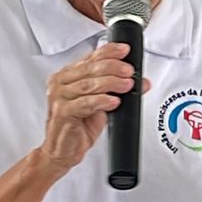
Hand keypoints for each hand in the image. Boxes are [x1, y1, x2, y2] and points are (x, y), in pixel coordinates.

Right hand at [38, 44, 150, 175]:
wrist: (63, 150)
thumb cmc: (78, 126)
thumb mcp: (101, 103)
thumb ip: (117, 89)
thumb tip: (141, 83)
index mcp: (68, 75)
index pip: (90, 57)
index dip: (109, 51)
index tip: (124, 50)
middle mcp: (61, 83)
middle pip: (89, 68)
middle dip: (113, 67)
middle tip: (129, 71)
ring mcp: (59, 97)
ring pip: (88, 84)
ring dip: (111, 83)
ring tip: (126, 85)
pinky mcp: (62, 112)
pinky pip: (84, 103)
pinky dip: (101, 101)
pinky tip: (113, 101)